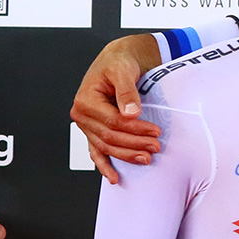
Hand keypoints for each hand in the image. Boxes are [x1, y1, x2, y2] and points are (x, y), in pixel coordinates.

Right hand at [70, 35, 165, 183]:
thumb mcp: (123, 71)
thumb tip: (131, 113)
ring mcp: (86, 125)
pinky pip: (97, 151)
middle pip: (109, 137)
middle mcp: (82, 115)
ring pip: (105, 146)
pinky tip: (114, 177)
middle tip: (156, 146)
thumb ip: (127, 91)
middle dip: (134, 144)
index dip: (134, 129)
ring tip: (147, 158)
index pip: (112, 122)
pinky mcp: (94, 131)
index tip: (155, 131)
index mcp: (85, 101)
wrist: (117, 61)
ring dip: (126, 155)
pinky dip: (104, 165)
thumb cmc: (118, 63)